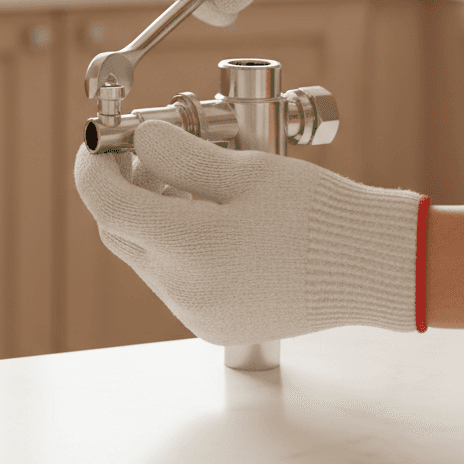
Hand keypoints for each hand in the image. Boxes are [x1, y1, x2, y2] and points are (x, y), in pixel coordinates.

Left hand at [74, 121, 424, 345]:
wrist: (372, 269)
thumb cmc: (315, 214)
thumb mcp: (243, 170)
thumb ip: (180, 156)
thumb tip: (138, 140)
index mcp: (188, 248)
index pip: (106, 204)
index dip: (91, 167)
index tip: (96, 142)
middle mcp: (184, 290)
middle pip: (119, 231)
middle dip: (121, 189)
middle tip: (146, 154)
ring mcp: (197, 313)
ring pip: (143, 256)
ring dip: (148, 217)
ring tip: (184, 181)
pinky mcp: (213, 323)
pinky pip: (171, 279)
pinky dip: (172, 245)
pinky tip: (204, 218)